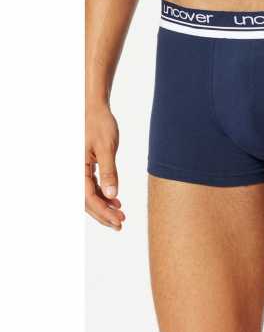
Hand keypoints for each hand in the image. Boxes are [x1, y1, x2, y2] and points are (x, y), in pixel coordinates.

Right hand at [85, 104, 124, 229]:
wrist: (94, 108)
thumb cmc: (99, 124)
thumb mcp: (107, 148)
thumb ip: (109, 172)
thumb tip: (112, 195)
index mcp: (76, 168)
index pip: (88, 197)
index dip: (103, 211)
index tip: (119, 220)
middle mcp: (74, 171)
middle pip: (86, 201)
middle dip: (103, 214)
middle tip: (120, 223)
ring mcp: (78, 169)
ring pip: (88, 195)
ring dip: (103, 206)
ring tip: (120, 214)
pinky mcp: (85, 166)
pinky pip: (91, 186)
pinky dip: (103, 195)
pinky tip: (115, 200)